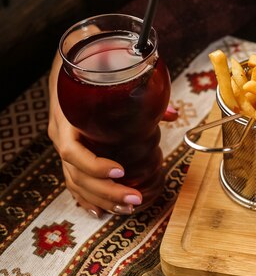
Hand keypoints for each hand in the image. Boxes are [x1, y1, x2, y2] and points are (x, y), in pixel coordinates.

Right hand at [48, 54, 177, 216]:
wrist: (71, 64)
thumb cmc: (93, 72)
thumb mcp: (112, 80)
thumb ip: (142, 97)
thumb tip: (173, 114)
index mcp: (67, 120)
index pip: (73, 151)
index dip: (94, 165)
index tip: (120, 170)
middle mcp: (62, 137)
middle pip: (77, 175)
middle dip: (106, 191)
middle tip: (135, 199)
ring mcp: (64, 147)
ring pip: (77, 183)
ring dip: (102, 199)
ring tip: (128, 208)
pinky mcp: (69, 155)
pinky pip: (74, 183)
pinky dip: (87, 199)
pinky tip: (101, 212)